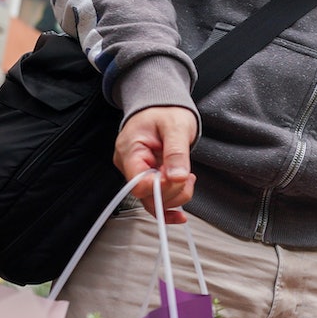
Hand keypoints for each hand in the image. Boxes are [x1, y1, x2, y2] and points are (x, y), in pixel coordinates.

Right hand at [115, 107, 198, 221]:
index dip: (160, 187)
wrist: (162, 105)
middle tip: (188, 175)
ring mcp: (137, 172)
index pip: (138, 183)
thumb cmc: (165, 111)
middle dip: (172, 191)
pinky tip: (180, 212)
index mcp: (130, 150)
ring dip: (175, 195)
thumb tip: (178, 177)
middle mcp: (129, 165)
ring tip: (188, 176)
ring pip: (152, 200)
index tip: (179, 177)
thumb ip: (176, 152)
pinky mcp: (147, 177)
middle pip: (146, 195)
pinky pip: (155, 197)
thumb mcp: (176, 126)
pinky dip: (170, 203)